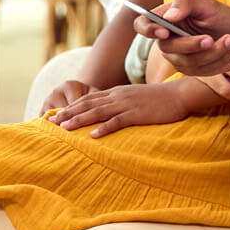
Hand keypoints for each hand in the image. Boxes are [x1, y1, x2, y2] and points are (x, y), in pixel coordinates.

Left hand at [46, 83, 189, 137]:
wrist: (179, 95)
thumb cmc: (158, 100)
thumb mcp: (135, 98)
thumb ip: (120, 103)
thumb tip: (107, 114)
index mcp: (116, 92)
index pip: (88, 98)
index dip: (71, 106)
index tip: (56, 115)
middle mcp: (117, 96)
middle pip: (87, 104)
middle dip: (68, 113)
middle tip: (50, 123)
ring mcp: (127, 104)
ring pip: (98, 112)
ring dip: (79, 120)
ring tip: (64, 129)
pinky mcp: (137, 113)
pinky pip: (118, 121)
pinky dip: (104, 128)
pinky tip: (93, 136)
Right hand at [133, 0, 229, 76]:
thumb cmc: (218, 16)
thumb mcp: (206, 4)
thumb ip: (185, 4)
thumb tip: (169, 16)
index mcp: (165, 19)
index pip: (142, 24)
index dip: (148, 29)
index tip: (165, 31)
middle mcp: (166, 40)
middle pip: (167, 47)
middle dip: (192, 44)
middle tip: (212, 38)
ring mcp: (177, 57)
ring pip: (188, 62)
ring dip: (213, 52)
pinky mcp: (191, 70)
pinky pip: (202, 71)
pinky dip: (220, 61)